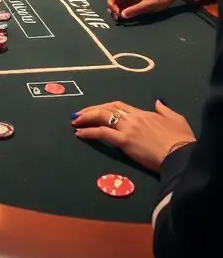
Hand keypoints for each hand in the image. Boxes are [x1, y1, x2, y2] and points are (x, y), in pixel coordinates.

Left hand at [72, 99, 195, 172]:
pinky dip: (89, 132)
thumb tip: (158, 102)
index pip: (119, 106)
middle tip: (78, 114)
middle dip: (91, 110)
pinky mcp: (124, 141)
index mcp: (143, 113)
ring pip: (102, 117)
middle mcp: (133, 118)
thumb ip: (164, 110)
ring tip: (75, 122)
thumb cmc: (181, 140)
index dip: (105, 107)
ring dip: (86, 118)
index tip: (95, 110)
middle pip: (107, 108)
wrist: (181, 154)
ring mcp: (128, 128)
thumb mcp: (176, 119)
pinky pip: (102, 133)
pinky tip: (80, 134)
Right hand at [107, 0, 181, 20]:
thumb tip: (122, 15)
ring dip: (116, 9)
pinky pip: (123, 4)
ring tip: (119, 19)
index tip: (117, 13)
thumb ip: (135, 10)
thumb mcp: (148, 5)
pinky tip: (124, 17)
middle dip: (112, 7)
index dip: (111, 3)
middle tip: (116, 18)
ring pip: (117, 1)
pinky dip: (121, 10)